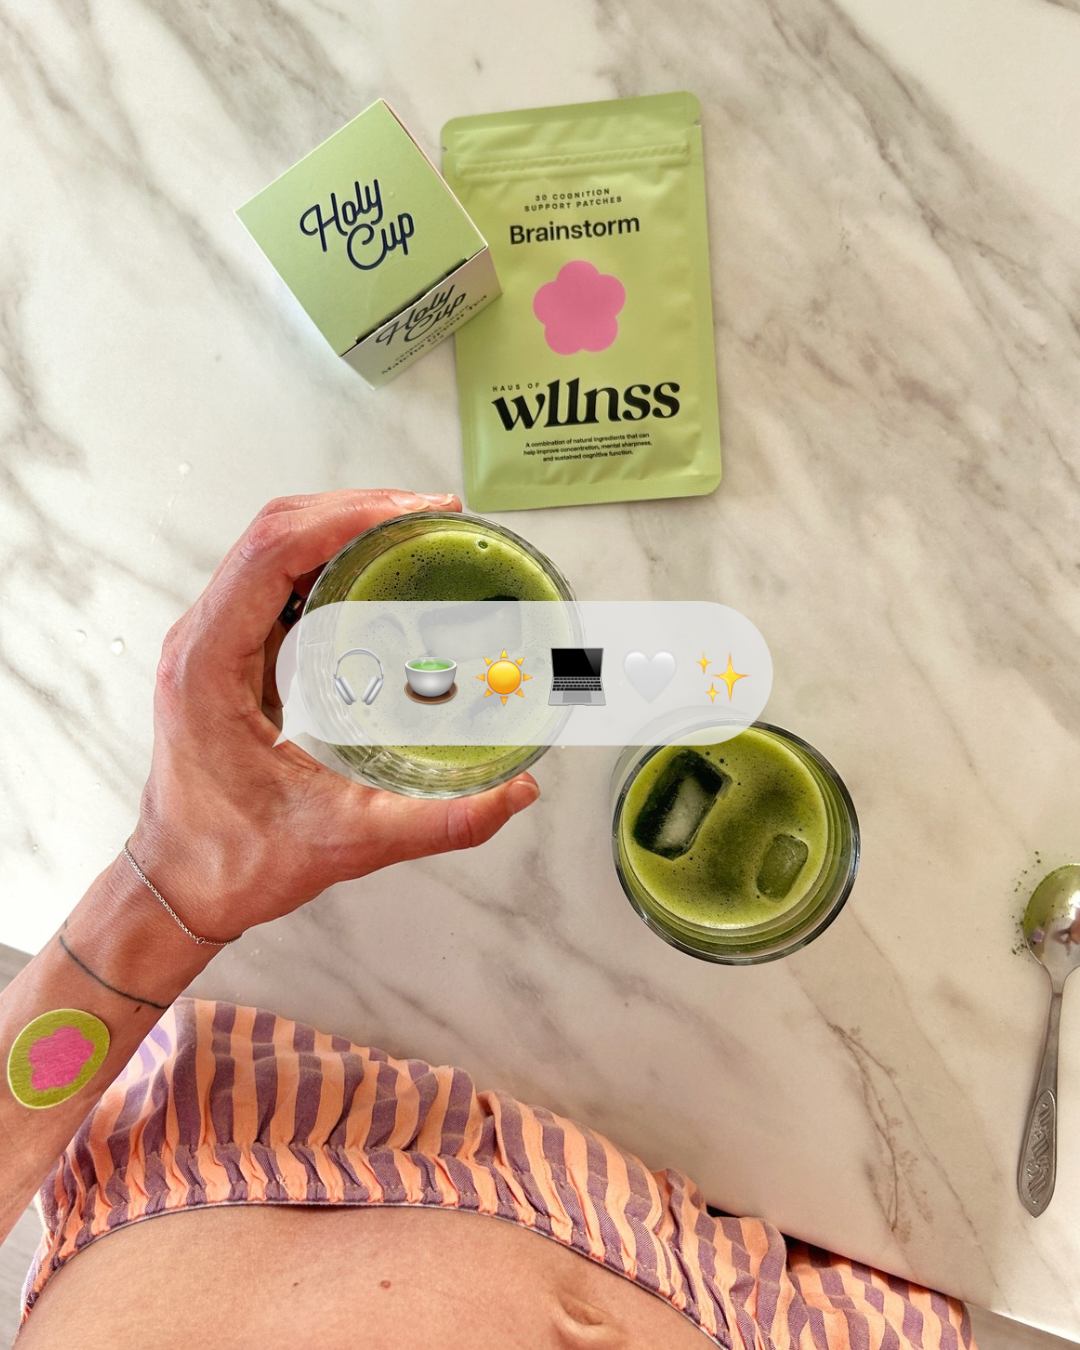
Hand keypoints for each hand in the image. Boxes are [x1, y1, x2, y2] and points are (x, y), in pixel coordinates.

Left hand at [127, 490, 539, 940]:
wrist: (182, 886)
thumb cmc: (232, 862)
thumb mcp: (344, 842)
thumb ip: (437, 822)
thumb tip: (512, 794)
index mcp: (208, 667)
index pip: (270, 554)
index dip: (345, 518)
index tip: (413, 513)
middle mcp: (201, 641)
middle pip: (274, 533)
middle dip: (357, 510)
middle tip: (433, 517)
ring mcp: (212, 642)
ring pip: (274, 549)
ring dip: (343, 527)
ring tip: (416, 533)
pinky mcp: (230, 654)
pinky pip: (277, 582)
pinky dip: (330, 562)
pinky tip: (381, 576)